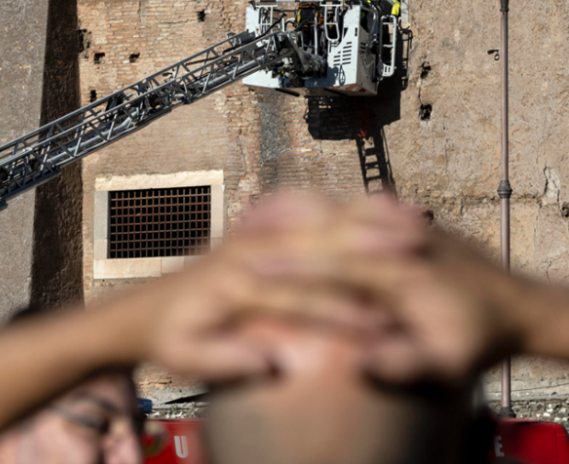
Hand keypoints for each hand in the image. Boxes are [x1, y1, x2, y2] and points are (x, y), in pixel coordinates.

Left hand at [111, 194, 425, 381]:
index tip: (384, 326)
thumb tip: (268, 363)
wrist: (149, 307)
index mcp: (235, 282)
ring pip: (324, 216)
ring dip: (369, 218)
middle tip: (419, 251)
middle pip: (322, 243)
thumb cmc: (173, 337)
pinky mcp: (262, 223)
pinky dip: (348, 205)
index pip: (300, 296)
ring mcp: (255, 229)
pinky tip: (384, 205)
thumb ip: (227, 360)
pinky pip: (312, 206)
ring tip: (415, 223)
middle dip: (372, 246)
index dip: (344, 313)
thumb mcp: (188, 358)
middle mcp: (248, 247)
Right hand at [256, 199, 538, 384]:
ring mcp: (407, 229)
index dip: (288, 268)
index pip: (334, 263)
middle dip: (279, 240)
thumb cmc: (483, 338)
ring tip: (251, 226)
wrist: (523, 306)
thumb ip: (405, 362)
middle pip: (328, 232)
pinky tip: (298, 219)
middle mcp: (403, 240)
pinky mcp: (409, 228)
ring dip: (298, 222)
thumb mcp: (449, 363)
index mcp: (406, 272)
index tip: (249, 271)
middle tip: (232, 246)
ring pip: (340, 216)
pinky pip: (358, 213)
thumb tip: (360, 364)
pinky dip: (325, 215)